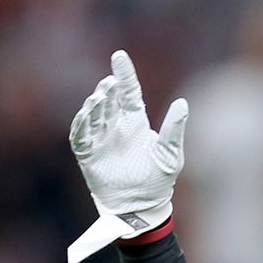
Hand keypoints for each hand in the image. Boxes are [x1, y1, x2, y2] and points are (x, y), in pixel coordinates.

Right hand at [67, 50, 188, 262]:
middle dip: (107, 90)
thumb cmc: (160, 181)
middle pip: (108, 101)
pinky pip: (80, 136)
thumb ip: (174, 129)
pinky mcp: (87, 155)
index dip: (124, 74)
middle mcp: (115, 127)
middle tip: (110, 84)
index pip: (128, 92)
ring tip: (100, 98)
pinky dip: (81, 125)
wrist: (143, 207)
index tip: (119, 55)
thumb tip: (182, 103)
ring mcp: (100, 140)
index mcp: (135, 123)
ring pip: (93, 115)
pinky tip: (86, 115)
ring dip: (94, 105)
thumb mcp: (170, 154)